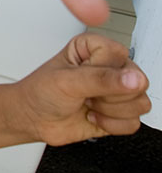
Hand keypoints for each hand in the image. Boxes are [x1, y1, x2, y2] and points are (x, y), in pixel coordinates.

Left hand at [17, 33, 149, 145]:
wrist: (32, 118)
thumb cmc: (41, 92)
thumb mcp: (67, 81)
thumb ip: (101, 79)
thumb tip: (134, 79)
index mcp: (96, 48)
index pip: (121, 57)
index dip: (104, 73)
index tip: (83, 77)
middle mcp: (110, 67)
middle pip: (138, 82)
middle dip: (108, 95)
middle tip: (85, 93)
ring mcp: (116, 91)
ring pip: (140, 103)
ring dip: (110, 111)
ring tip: (88, 104)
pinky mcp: (118, 113)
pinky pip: (134, 123)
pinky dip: (111, 124)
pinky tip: (93, 116)